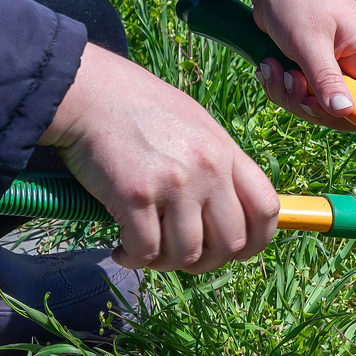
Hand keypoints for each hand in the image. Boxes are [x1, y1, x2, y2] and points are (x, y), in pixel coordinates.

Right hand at [39, 43, 279, 272]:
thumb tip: (230, 211)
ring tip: (147, 252)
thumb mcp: (197, 126)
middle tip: (182, 257)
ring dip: (166, 264)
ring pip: (188, 254)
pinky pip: (146, 251)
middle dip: (207, 262)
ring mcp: (175, 183)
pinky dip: (134, 259)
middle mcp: (208, 170)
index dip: (257, 242)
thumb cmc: (139, 109)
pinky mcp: (136, 196)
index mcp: (227, 153)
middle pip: (230, 243)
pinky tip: (122, 250)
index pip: (266, 209)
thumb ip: (218, 166)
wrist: (88, 92)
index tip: (236, 253)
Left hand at [220, 0, 355, 129]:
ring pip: (316, 105)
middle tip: (287, 78)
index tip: (318, 108)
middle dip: (307, 101)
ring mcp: (336, 67)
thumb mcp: (310, 41)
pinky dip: (280, 86)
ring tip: (270, 66)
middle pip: (342, 110)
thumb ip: (326, 78)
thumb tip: (344, 112)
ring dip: (288, 93)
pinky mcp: (315, 68)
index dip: (350, 114)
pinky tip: (268, 65)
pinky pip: (301, 94)